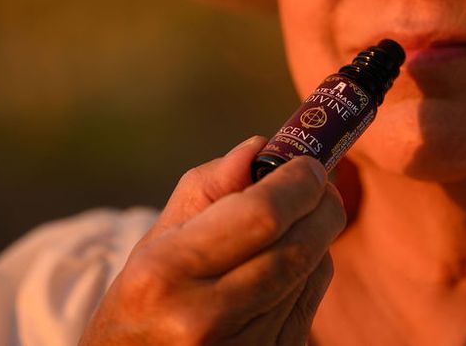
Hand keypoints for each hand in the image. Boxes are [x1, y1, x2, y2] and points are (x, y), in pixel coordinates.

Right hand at [78, 136, 346, 344]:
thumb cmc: (143, 299)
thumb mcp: (156, 240)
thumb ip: (207, 188)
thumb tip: (258, 148)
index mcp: (168, 273)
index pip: (262, 215)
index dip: (298, 183)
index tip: (307, 165)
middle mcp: (204, 318)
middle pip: (297, 247)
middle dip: (321, 206)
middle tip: (319, 185)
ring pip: (311, 274)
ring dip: (316, 239)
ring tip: (295, 225)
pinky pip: (311, 306)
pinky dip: (311, 275)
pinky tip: (287, 267)